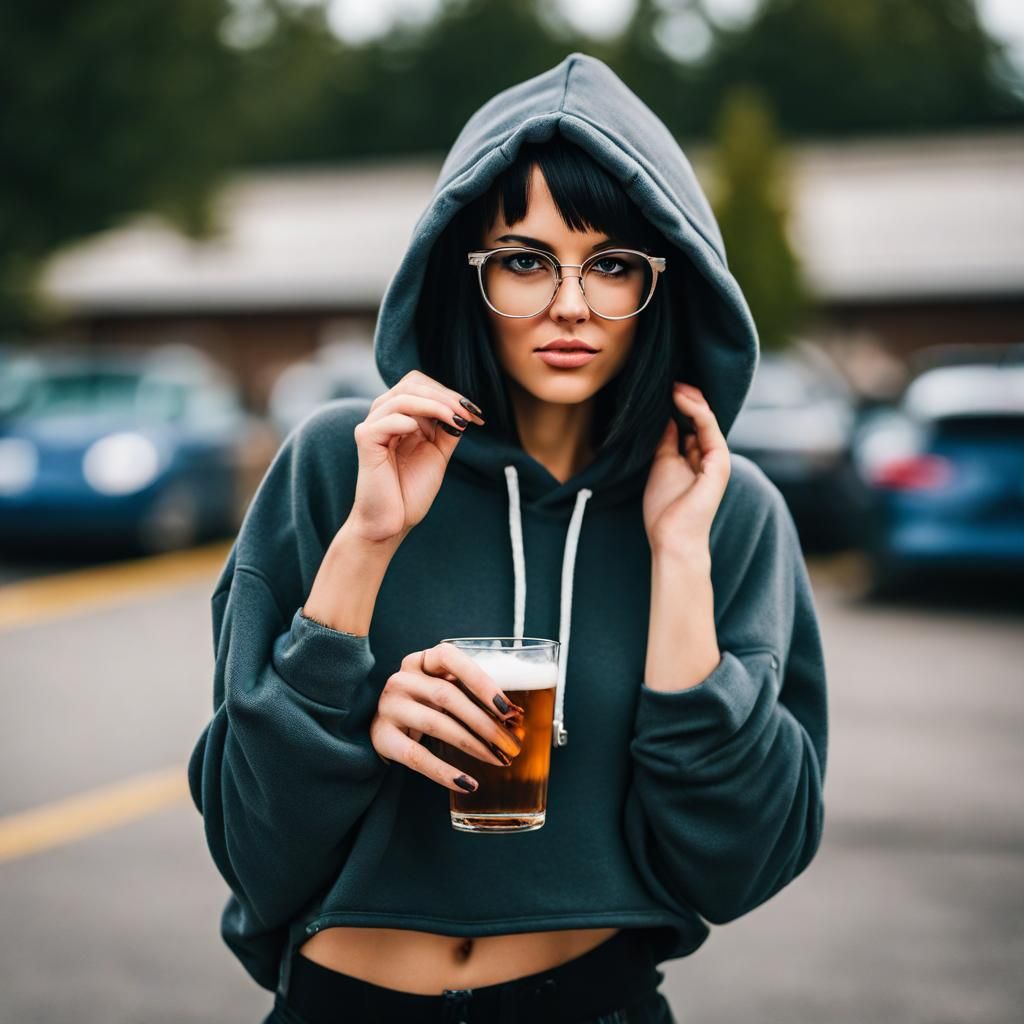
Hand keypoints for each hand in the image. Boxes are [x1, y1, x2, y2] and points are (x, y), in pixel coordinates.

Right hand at [348, 371, 485, 542]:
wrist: (393, 522)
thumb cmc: (411, 490)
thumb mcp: (438, 453)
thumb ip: (447, 429)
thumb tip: (463, 409)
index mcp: (399, 416)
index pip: (421, 386)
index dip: (449, 393)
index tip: (475, 414)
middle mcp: (383, 416)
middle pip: (412, 384)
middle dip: (445, 397)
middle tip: (467, 414)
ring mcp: (372, 426)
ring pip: (402, 397)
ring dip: (435, 406)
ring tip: (455, 422)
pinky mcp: (365, 440)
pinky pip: (387, 419)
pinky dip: (410, 421)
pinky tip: (422, 435)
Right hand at [369, 643, 525, 792]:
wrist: (383, 727)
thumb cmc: (425, 703)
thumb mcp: (441, 688)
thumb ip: (469, 693)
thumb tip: (513, 716)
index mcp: (420, 661)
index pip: (450, 657)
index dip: (480, 680)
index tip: (507, 707)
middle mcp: (401, 679)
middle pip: (448, 696)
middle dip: (485, 722)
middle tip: (510, 743)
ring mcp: (389, 707)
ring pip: (437, 724)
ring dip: (472, 745)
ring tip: (497, 760)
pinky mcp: (382, 737)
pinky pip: (417, 757)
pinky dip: (444, 772)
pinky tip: (467, 783)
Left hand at [642, 382, 730, 556]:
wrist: (672, 538)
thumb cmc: (665, 509)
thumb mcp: (661, 464)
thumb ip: (666, 441)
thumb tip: (665, 416)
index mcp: (696, 459)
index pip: (691, 425)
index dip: (679, 406)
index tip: (662, 389)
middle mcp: (710, 457)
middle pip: (701, 419)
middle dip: (687, 398)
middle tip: (669, 380)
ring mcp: (717, 460)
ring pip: (706, 419)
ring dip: (691, 399)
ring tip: (674, 383)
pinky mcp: (719, 463)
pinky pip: (708, 428)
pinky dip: (695, 411)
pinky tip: (680, 397)